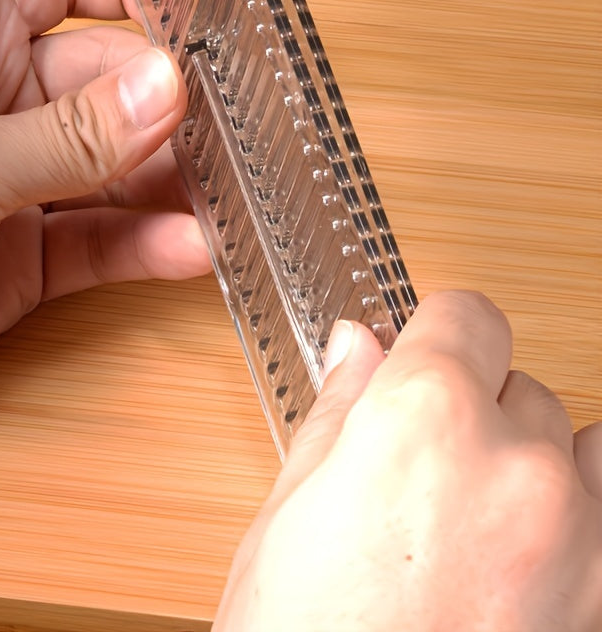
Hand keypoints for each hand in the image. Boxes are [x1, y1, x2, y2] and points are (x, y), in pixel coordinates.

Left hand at [0, 0, 210, 443]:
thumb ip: (74, 133)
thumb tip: (166, 91)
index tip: (196, 16)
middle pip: (106, 82)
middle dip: (167, 104)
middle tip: (231, 129)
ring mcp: (11, 185)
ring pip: (112, 170)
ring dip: (168, 183)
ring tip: (227, 195)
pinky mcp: (21, 258)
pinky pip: (99, 241)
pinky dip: (144, 245)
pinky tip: (191, 248)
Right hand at [214, 291, 601, 630]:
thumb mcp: (290, 512)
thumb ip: (340, 410)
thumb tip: (358, 345)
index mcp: (424, 423)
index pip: (467, 315)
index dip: (437, 327)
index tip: (423, 348)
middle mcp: (519, 469)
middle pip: (519, 383)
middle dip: (471, 404)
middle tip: (419, 460)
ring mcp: (581, 544)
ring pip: (578, 442)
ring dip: (530, 455)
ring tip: (473, 510)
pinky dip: (575, 513)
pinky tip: (521, 548)